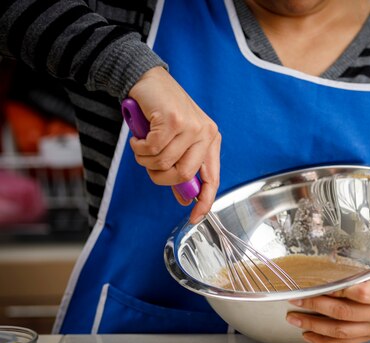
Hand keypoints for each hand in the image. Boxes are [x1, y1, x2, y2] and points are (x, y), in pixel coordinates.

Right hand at [128, 67, 220, 222]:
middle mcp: (205, 133)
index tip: (195, 217)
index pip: (212, 178)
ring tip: (142, 145)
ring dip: (145, 159)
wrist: (147, 80)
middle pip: (184, 174)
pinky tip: (138, 137)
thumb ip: (181, 167)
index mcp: (210, 141)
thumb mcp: (177, 141)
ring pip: (164, 163)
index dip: (204, 201)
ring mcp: (191, 126)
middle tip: (149, 166)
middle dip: (160, 177)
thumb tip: (183, 197)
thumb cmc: (161, 112)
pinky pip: (152, 149)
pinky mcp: (173, 120)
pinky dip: (139, 147)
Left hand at [285, 247, 369, 342]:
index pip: (364, 294)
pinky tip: (308, 336)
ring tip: (294, 318)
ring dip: (315, 326)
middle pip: (345, 313)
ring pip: (341, 331)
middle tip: (297, 298)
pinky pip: (346, 342)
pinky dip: (325, 342)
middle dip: (318, 306)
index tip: (323, 283)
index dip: (343, 290)